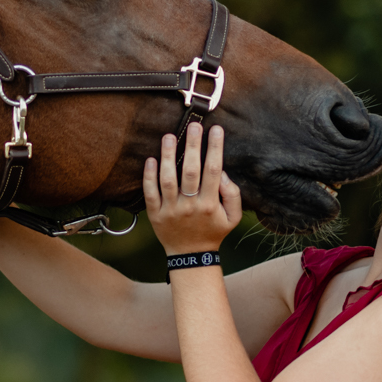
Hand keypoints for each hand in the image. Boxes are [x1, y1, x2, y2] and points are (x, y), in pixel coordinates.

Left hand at [145, 123, 241, 254]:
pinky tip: (150, 159)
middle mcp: (189, 206)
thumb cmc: (213, 231)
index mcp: (209, 204)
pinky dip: (149, 176)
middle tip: (193, 126)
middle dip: (193, 146)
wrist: (191, 255)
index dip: (215, 148)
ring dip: (168, 157)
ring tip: (169, 137)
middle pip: (191, 172)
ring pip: (168, 180)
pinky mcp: (155, 214)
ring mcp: (170, 210)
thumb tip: (222, 172)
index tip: (216, 129)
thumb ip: (232, 194)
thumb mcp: (233, 217)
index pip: (213, 170)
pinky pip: (150, 193)